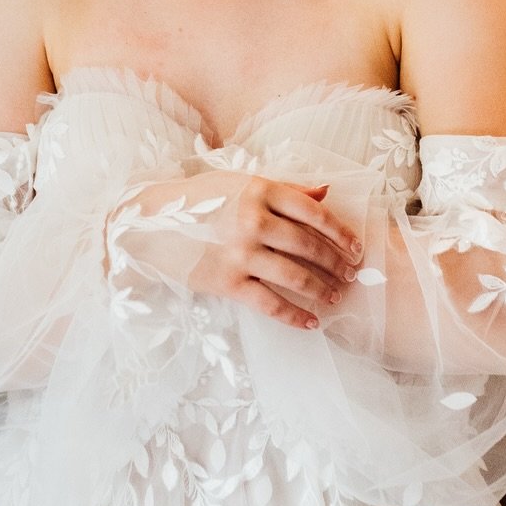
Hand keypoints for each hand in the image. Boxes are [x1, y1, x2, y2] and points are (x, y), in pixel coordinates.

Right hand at [107, 170, 362, 329]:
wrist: (149, 223)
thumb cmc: (198, 200)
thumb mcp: (238, 183)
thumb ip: (284, 187)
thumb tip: (326, 191)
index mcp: (259, 190)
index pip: (313, 212)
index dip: (340, 231)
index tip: (356, 246)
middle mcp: (253, 220)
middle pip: (309, 245)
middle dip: (336, 263)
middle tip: (351, 275)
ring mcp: (240, 253)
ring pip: (295, 275)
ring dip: (322, 289)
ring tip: (335, 296)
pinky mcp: (226, 282)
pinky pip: (270, 303)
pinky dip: (294, 315)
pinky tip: (311, 322)